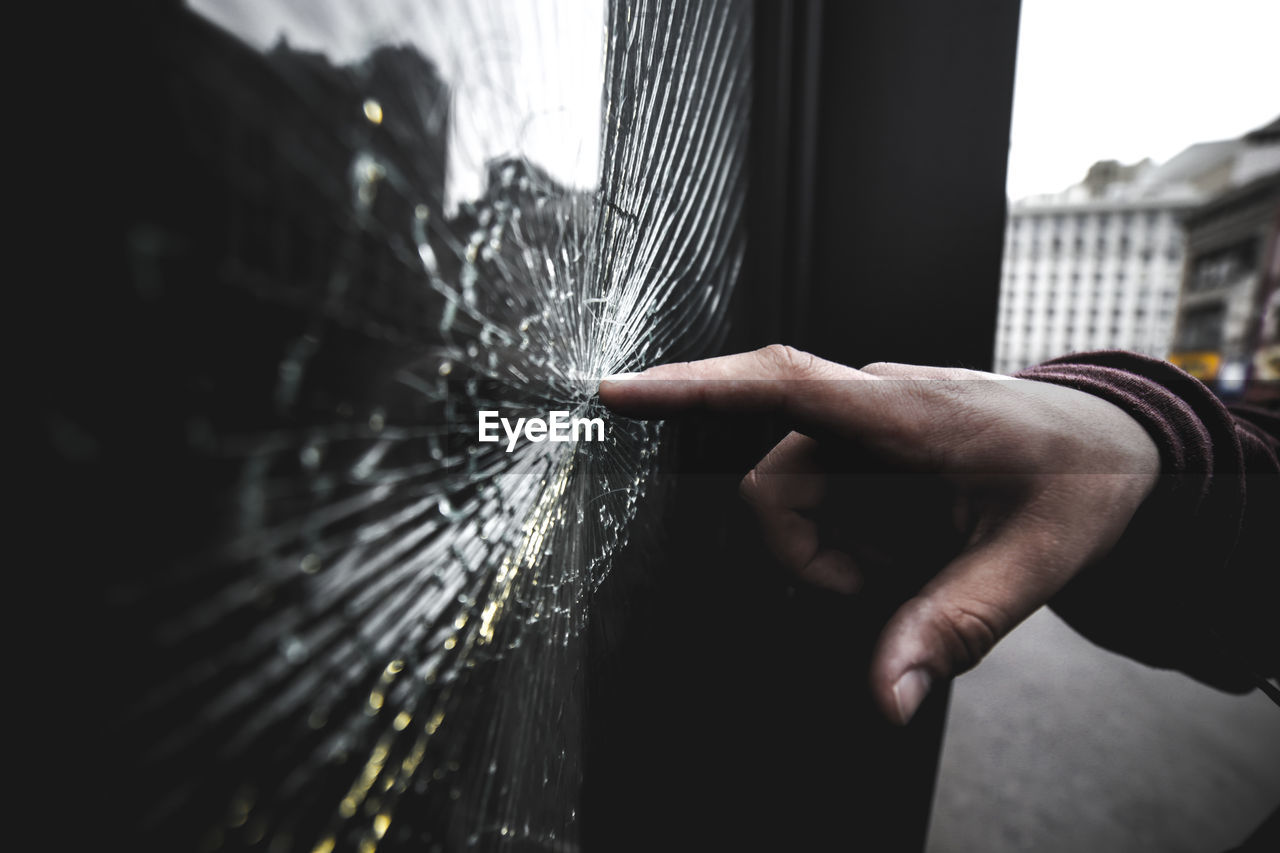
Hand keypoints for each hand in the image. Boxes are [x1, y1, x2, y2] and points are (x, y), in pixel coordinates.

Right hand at [599, 345, 1160, 724]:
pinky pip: (824, 499)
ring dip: (838, 553)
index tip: (614, 394)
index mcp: (904, 413)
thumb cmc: (1083, 478)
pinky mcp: (869, 445)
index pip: (777, 384)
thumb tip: (887, 696)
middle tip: (889, 592)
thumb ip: (956, 626)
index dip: (687, 387)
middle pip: (775, 488)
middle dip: (810, 559)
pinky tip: (910, 547)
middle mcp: (871, 407)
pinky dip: (852, 541)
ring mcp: (867, 425)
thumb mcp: (1034, 561)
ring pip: (795, 500)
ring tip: (917, 566)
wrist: (1117, 442)